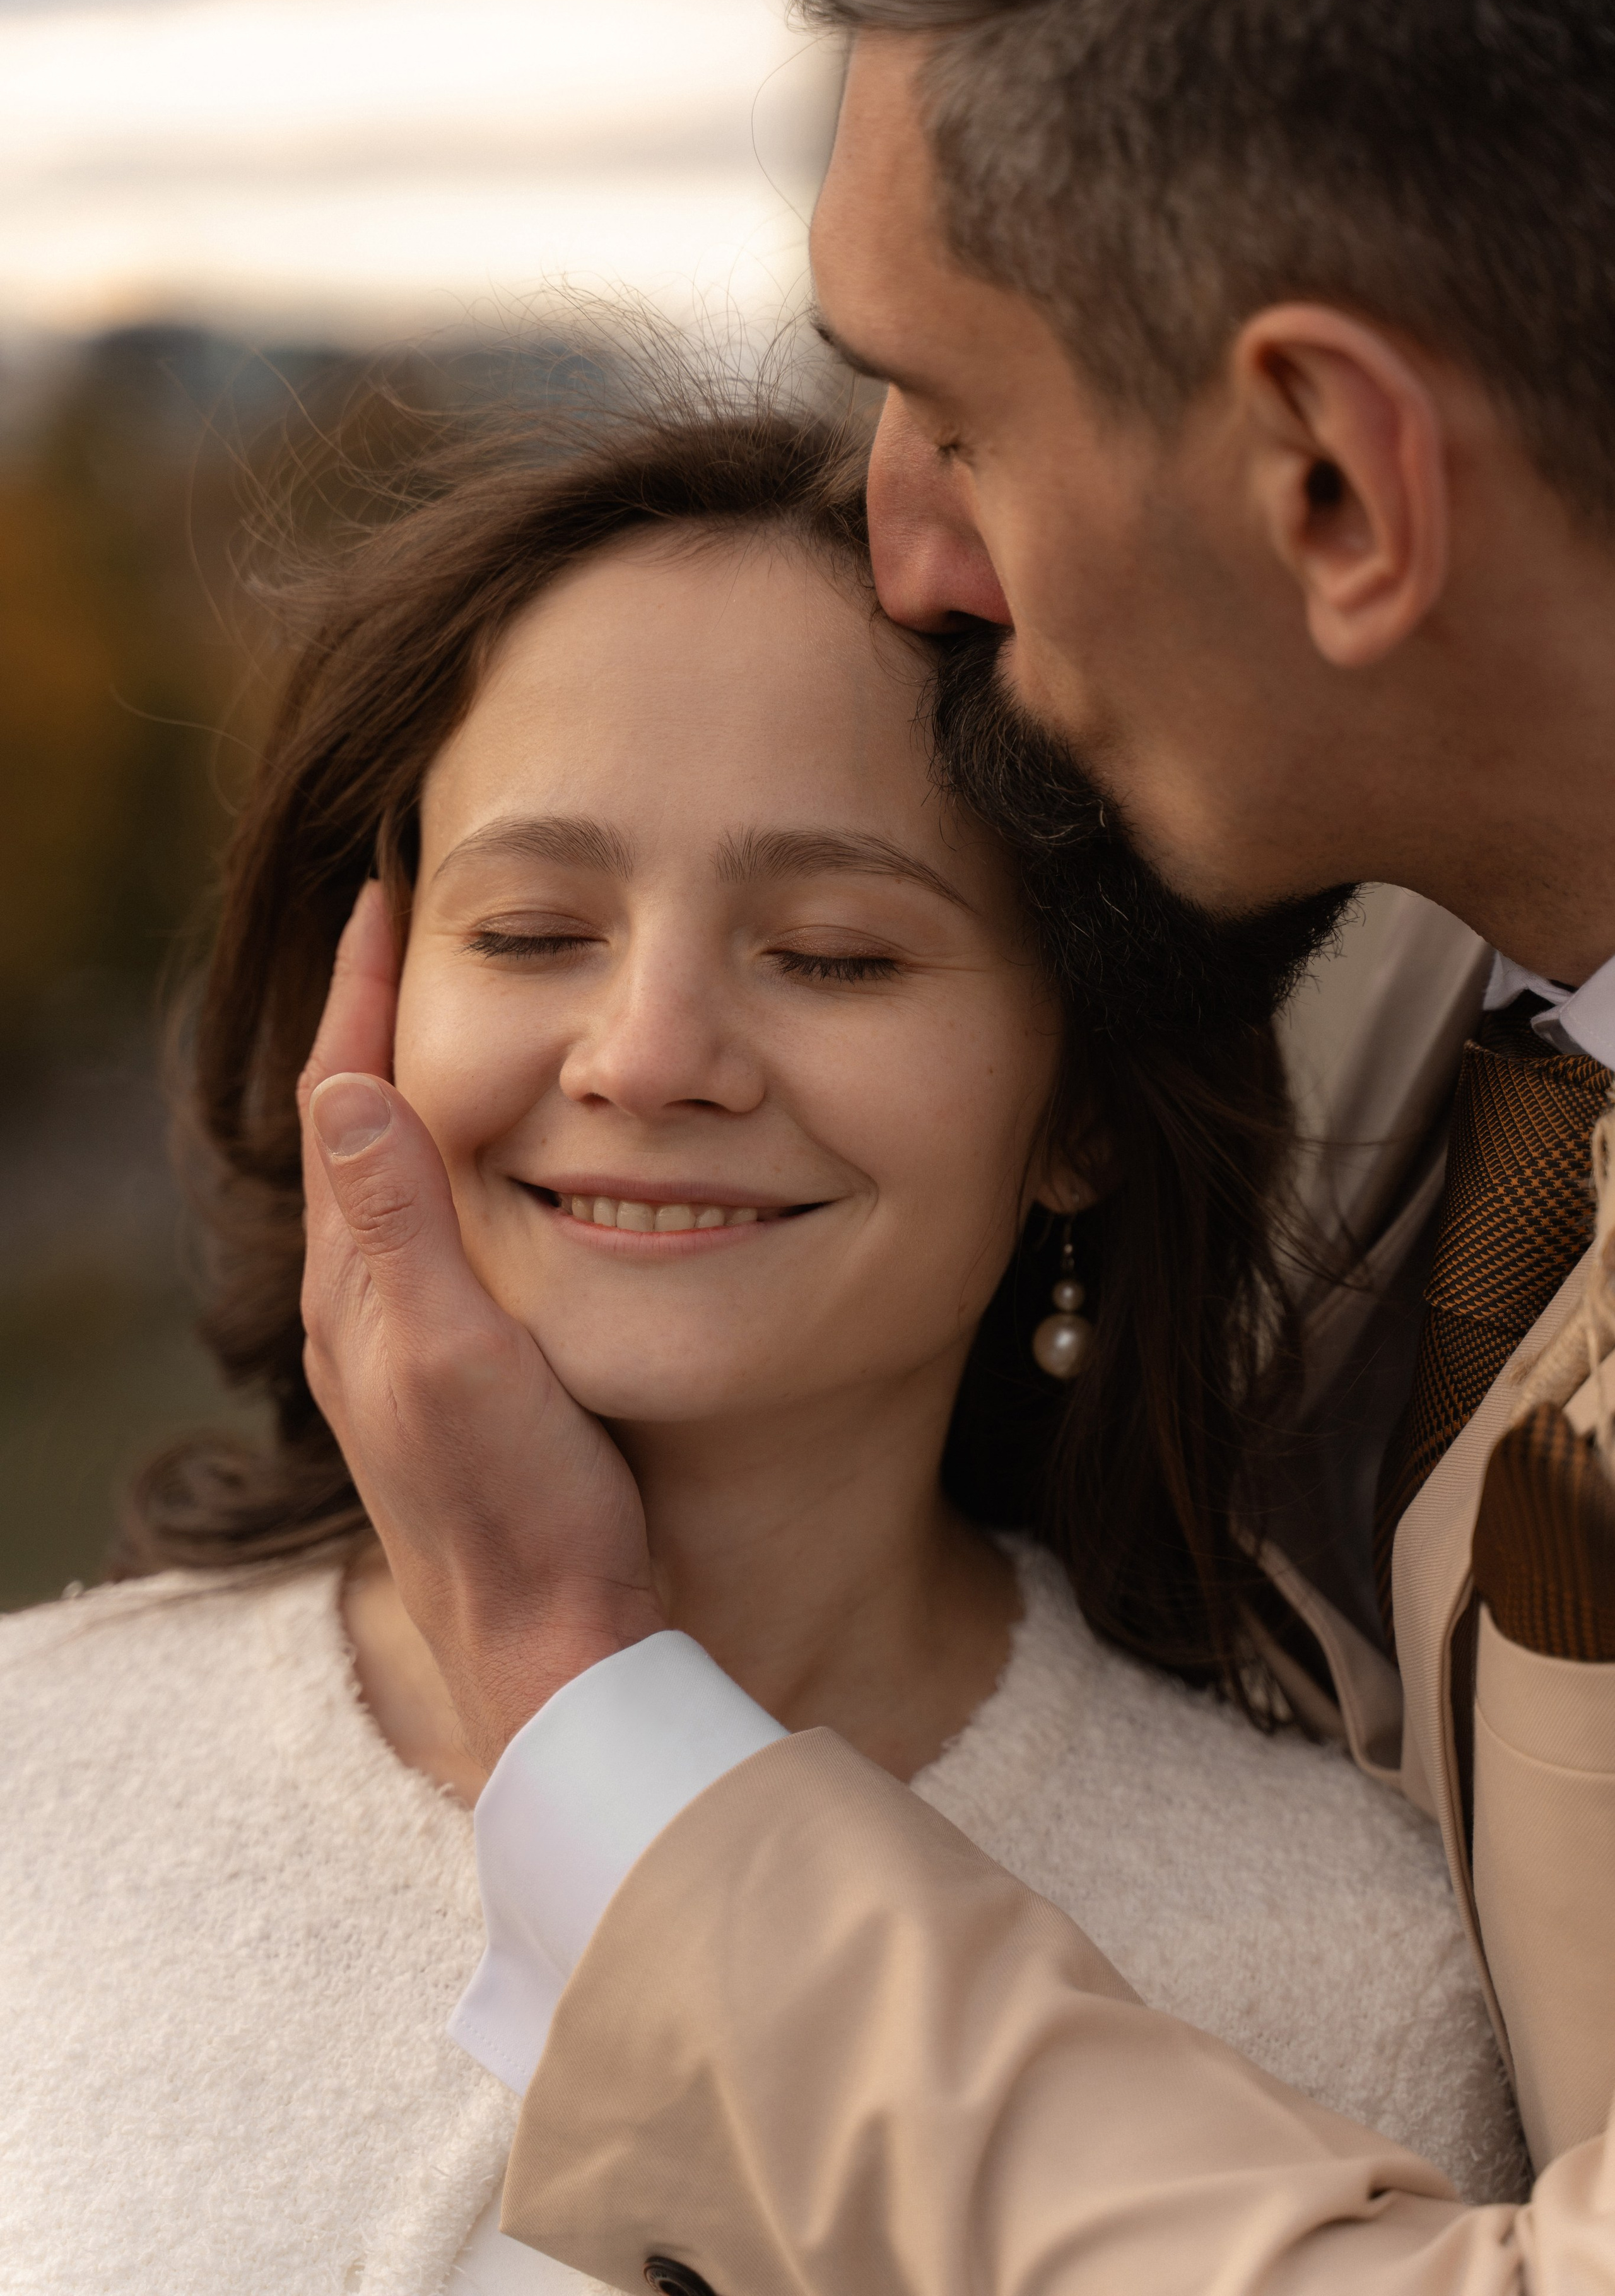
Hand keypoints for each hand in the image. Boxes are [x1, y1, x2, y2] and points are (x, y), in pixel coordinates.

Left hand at [298, 883, 663, 1765]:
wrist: (553, 1647)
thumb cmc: (519, 1508)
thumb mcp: (457, 1357)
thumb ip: (402, 1227)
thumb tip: (339, 1087)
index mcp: (357, 1292)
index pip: (342, 1108)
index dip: (358, 999)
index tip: (381, 897)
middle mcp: (363, 1313)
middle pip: (352, 1134)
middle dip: (370, 1025)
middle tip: (403, 932)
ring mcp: (402, 1350)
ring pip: (388, 1185)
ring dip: (403, 1091)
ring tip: (438, 1018)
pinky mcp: (449, 1380)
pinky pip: (426, 1237)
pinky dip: (442, 1166)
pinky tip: (481, 1172)